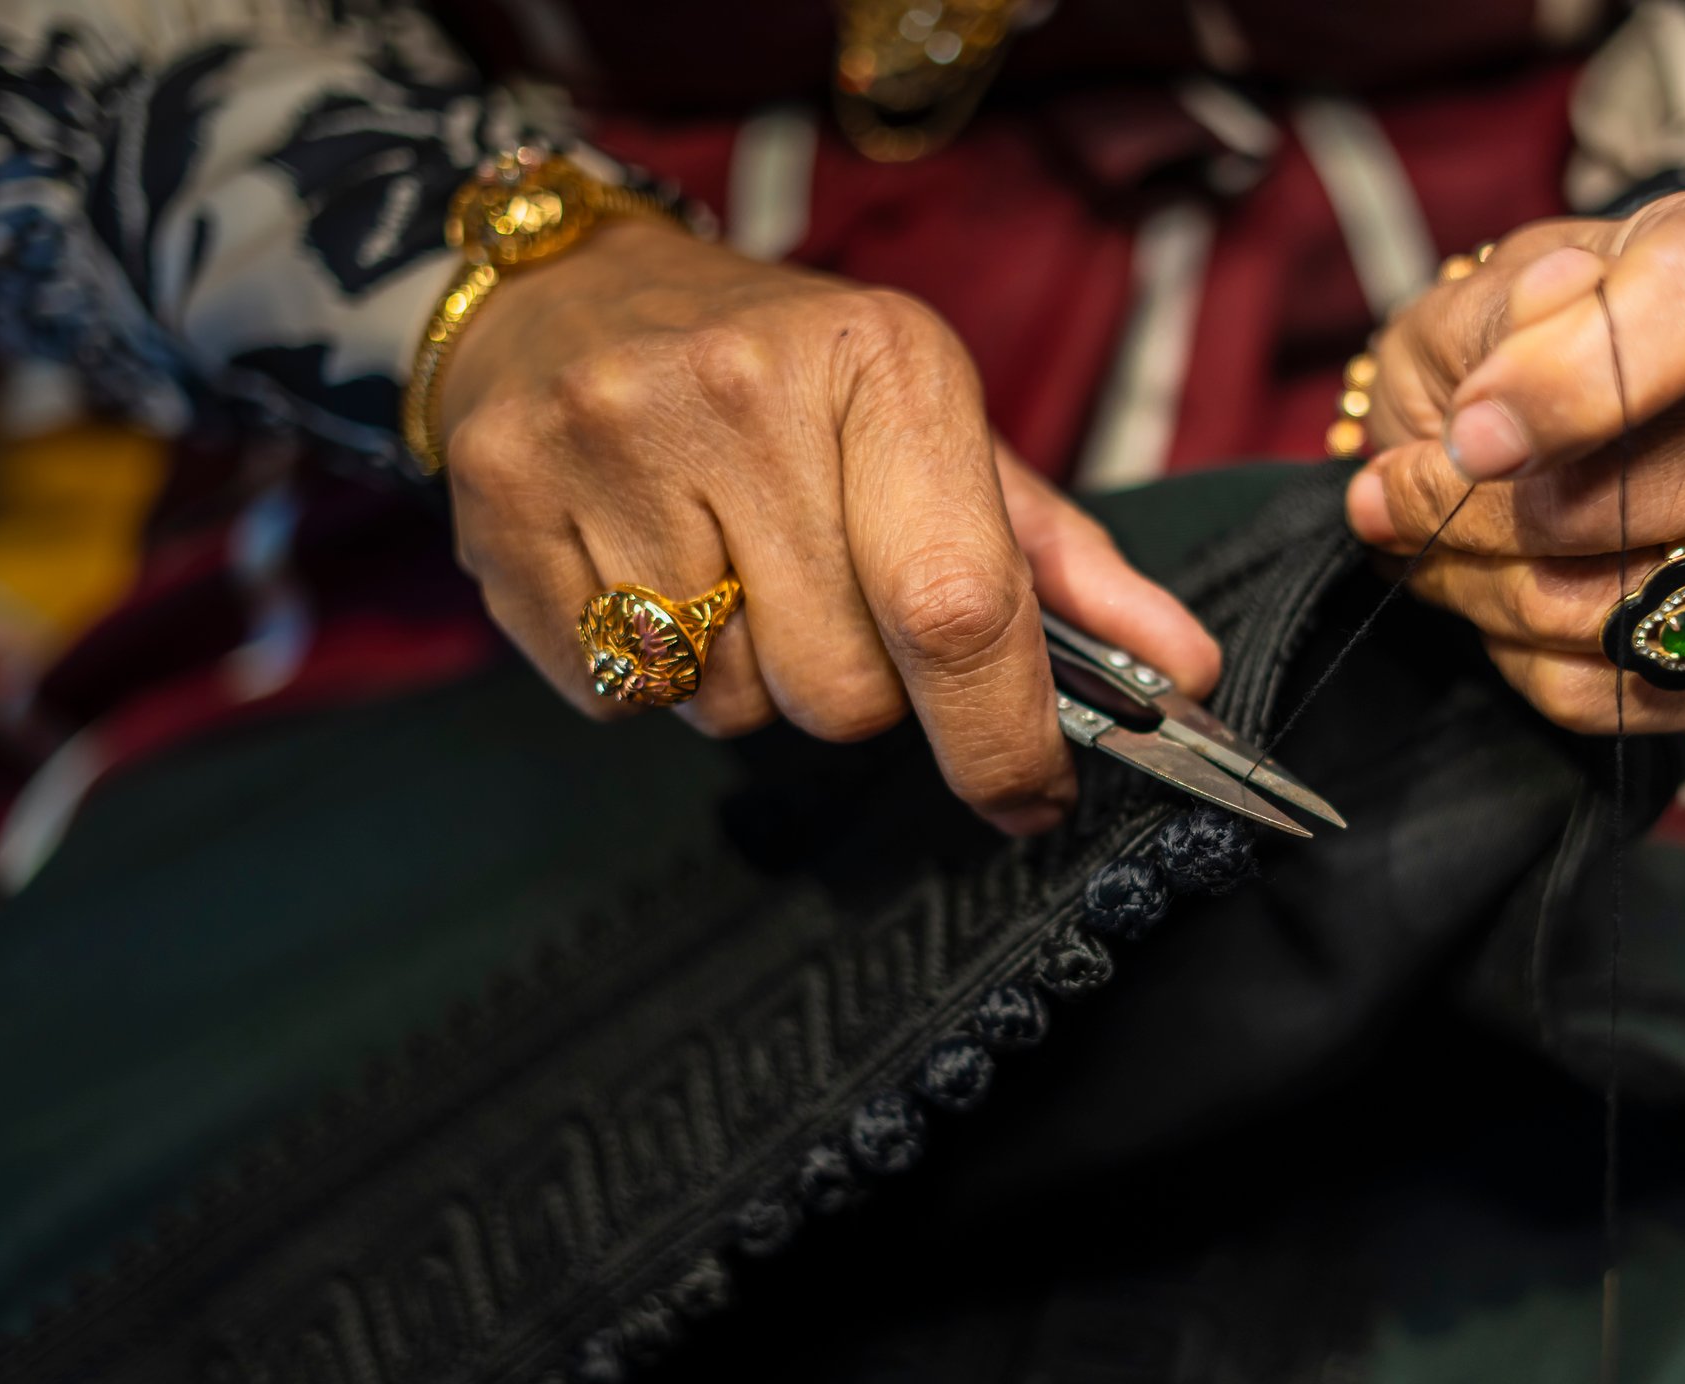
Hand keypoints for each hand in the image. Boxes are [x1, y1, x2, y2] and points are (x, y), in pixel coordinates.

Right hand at [436, 222, 1219, 833]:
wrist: (565, 289)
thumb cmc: (789, 378)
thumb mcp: (940, 432)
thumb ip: (1062, 564)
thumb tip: (1183, 672)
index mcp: (882, 365)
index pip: (957, 607)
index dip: (1003, 735)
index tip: (1032, 793)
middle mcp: (740, 396)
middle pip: (842, 692)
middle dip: (859, 684)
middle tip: (826, 593)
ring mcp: (608, 446)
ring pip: (730, 706)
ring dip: (752, 676)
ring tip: (726, 565)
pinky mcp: (501, 506)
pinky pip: (619, 698)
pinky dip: (650, 673)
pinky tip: (646, 570)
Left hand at [1345, 191, 1684, 732]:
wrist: (1665, 376)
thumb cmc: (1565, 323)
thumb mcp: (1495, 287)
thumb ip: (1476, 340)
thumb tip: (1473, 442)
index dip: (1563, 389)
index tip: (1467, 439)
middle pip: (1611, 504)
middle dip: (1460, 520)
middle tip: (1389, 504)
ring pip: (1610, 615)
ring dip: (1482, 597)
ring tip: (1438, 554)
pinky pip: (1630, 695)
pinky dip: (1534, 664)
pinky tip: (1509, 605)